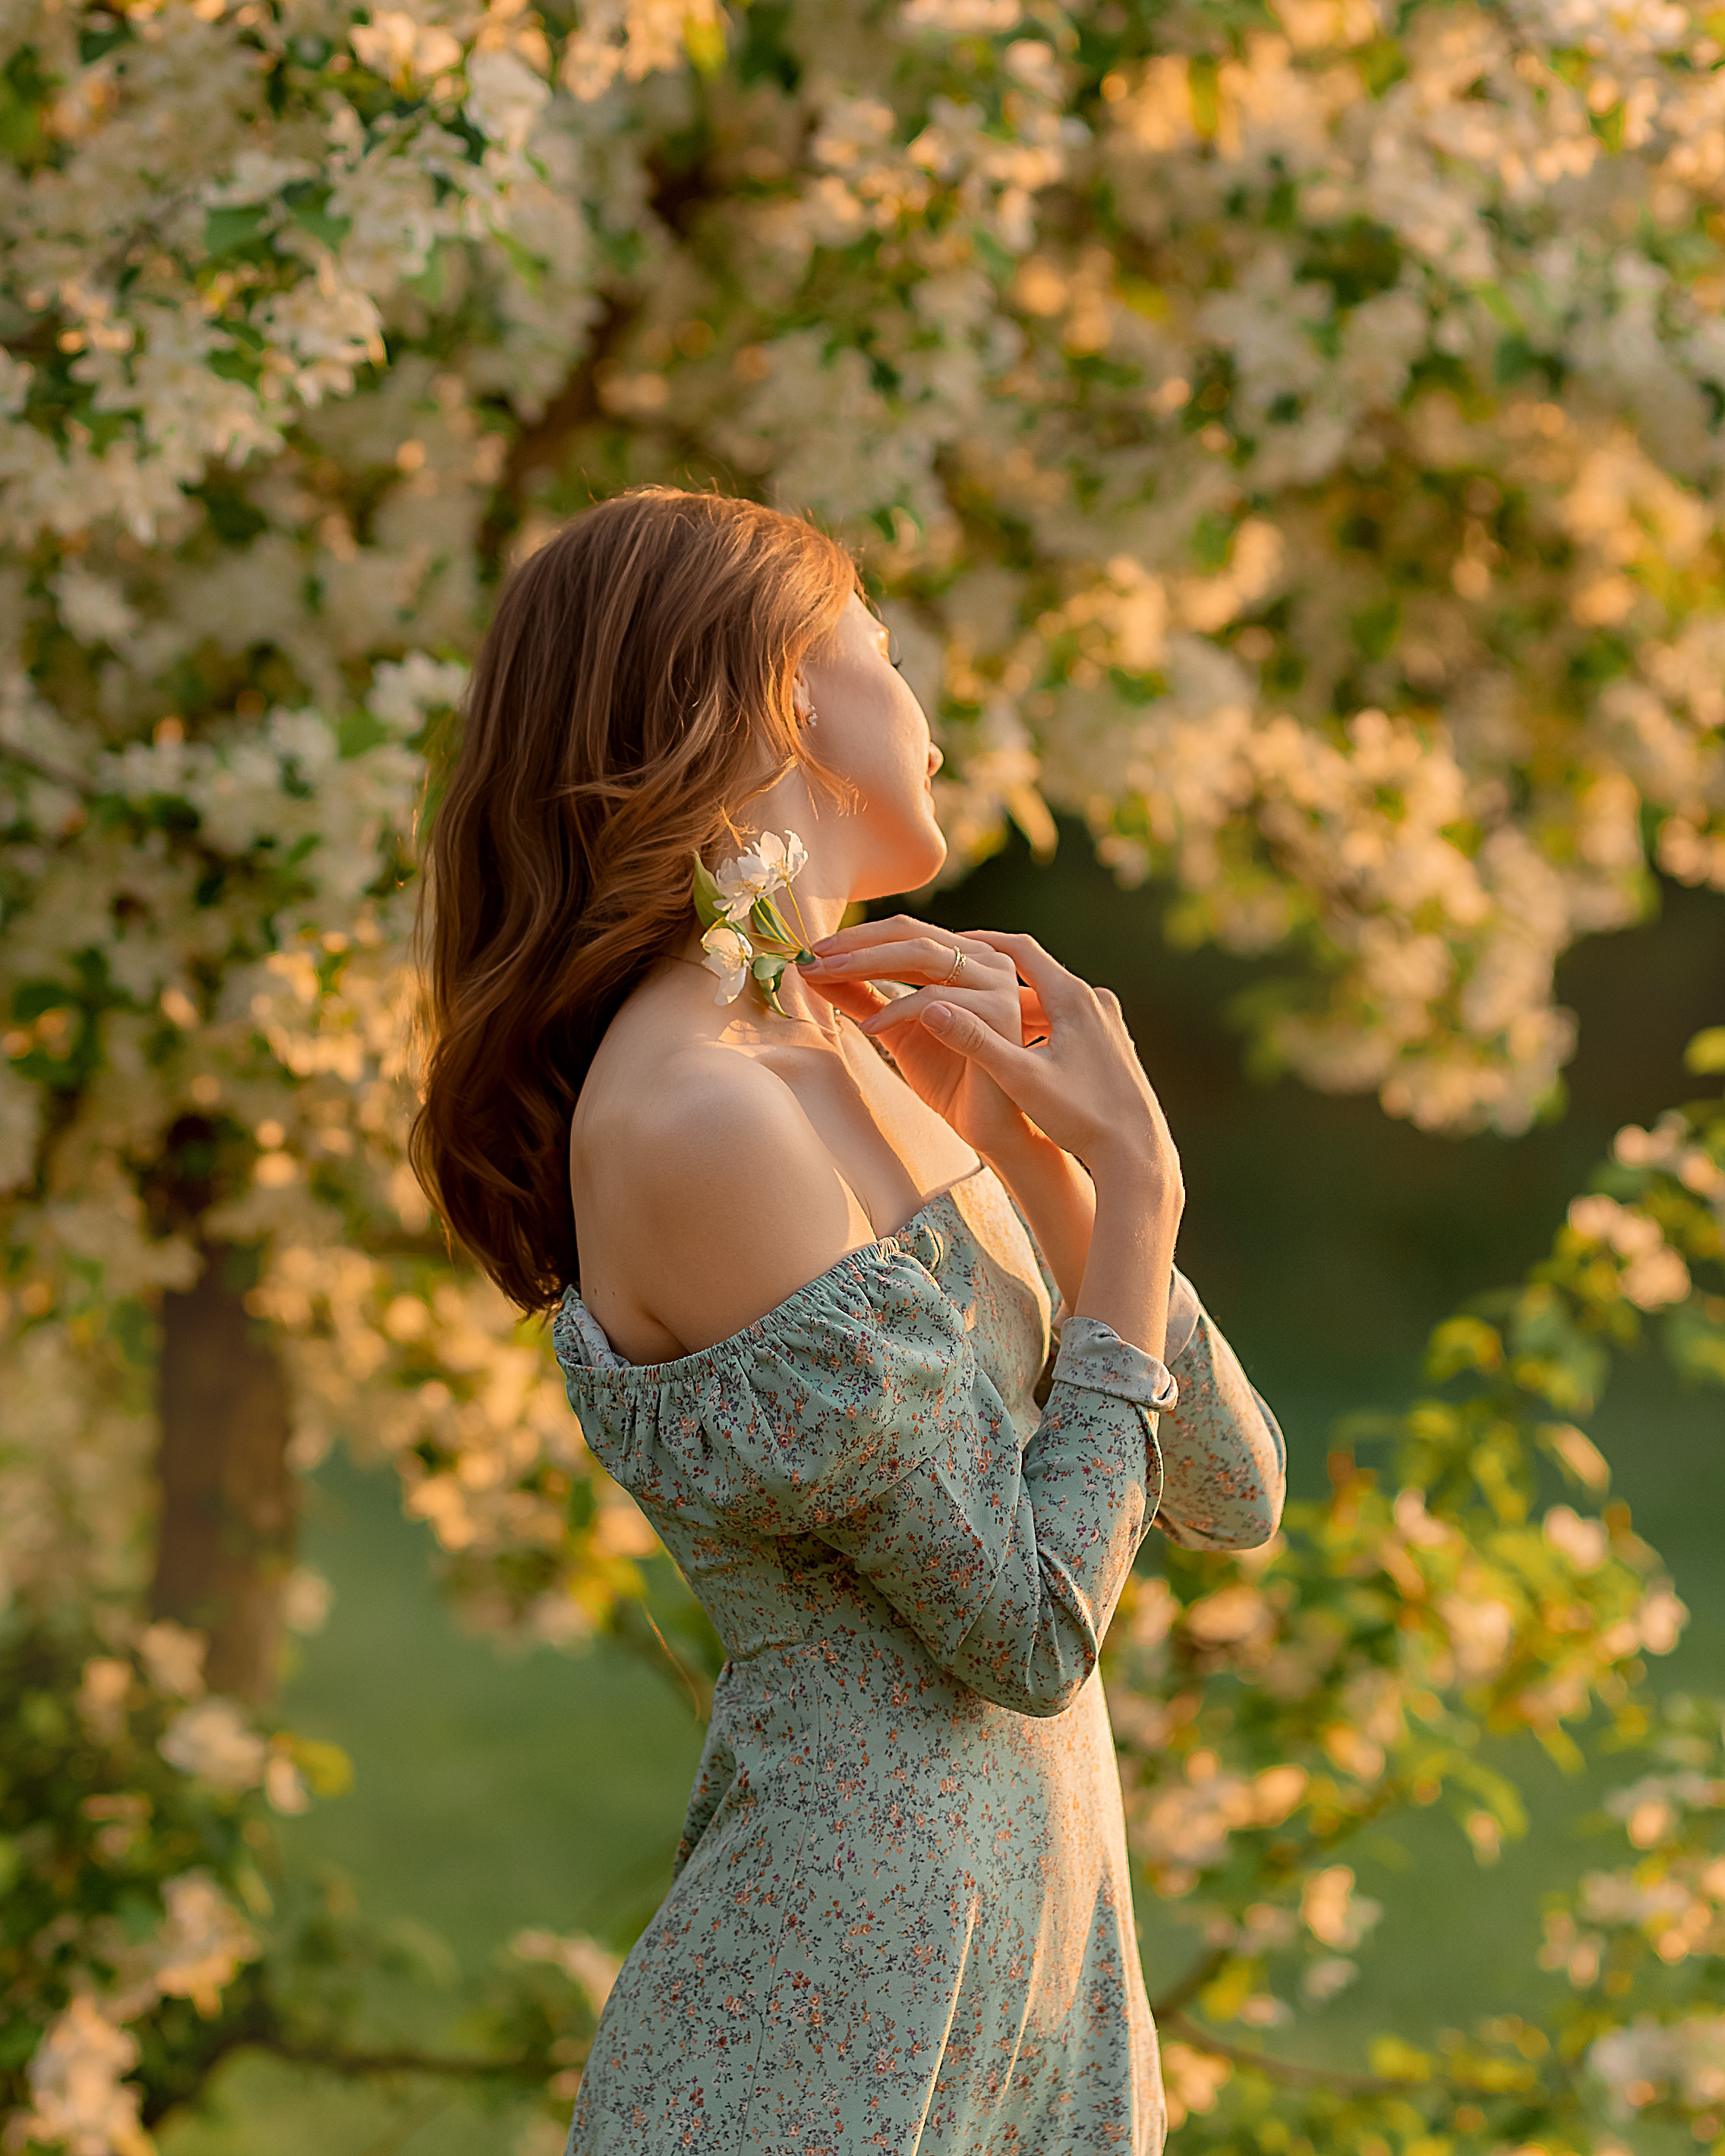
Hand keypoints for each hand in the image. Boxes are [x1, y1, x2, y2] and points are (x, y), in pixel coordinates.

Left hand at [797, 916, 1048, 1161]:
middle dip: (857, 944)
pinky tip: (870, 1027)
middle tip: (815, 958)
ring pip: (924, 955)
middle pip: (912, 934)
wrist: (986, 1124)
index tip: (814, 951)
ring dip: (869, 964)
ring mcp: (998, 984)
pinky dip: (897, 1010)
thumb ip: (862, 996)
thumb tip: (814, 970)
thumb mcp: (895, 1028)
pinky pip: (936, 1002)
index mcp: (966, 957)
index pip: (905, 931)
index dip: (857, 937)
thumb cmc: (949, 1075)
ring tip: (831, 977)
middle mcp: (987, 961)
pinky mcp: (1000, 1013)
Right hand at [896, 931, 1180, 1194]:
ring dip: (1015, 1006)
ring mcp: (1108, 1023)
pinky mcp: (1113, 1044)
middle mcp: (1096, 1001)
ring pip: (1050, 1002)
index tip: (948, 943)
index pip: (1020, 950)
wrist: (1138, 1154)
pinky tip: (1015, 1047)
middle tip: (954, 982)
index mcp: (1073, 997)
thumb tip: (930, 1008)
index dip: (981, 942)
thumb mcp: (1020, 1079)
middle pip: (1034, 976)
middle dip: (993, 980)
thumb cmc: (1082, 1117)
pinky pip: (1067, 1022)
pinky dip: (1038, 1026)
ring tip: (977, 1015)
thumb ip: (975, 1041)